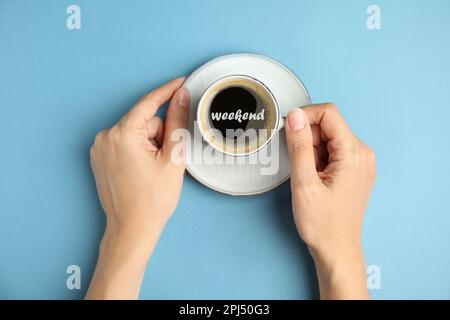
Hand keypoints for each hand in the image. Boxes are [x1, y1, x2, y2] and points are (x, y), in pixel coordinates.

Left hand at [86, 77, 188, 298]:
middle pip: (144, 122)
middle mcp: (105, 137)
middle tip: (167, 159)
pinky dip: (138, 150)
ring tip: (154, 170)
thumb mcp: (172, 157)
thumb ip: (177, 121)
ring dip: (150, 144)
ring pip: (136, 133)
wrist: (132, 229)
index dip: (168, 91)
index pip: (149, 103)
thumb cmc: (152, 200)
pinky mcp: (100, 158)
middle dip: (160, 135)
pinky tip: (143, 170)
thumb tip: (180, 96)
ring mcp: (100, 148)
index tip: (182, 81)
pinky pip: (125, 143)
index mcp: (123, 134)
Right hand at [285, 103, 375, 299]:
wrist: (337, 249)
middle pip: (329, 125)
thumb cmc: (323, 224)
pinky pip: (333, 150)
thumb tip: (295, 116)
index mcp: (354, 153)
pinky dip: (318, 158)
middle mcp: (362, 154)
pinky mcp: (354, 169)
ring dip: (312, 149)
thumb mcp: (304, 183)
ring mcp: (360, 162)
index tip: (288, 129)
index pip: (329, 113)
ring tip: (307, 175)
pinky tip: (314, 177)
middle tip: (298, 164)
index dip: (304, 116)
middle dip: (307, 137)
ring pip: (329, 138)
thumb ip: (300, 146)